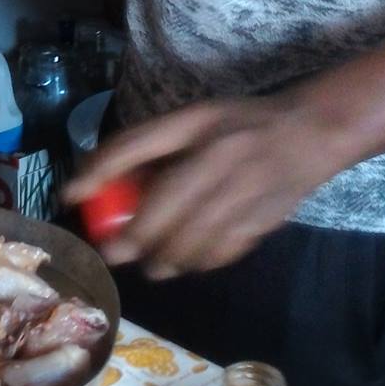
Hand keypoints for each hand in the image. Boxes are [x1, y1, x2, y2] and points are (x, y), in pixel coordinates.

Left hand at [64, 96, 349, 277]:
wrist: (312, 131)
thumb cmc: (241, 124)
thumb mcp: (196, 120)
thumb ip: (156, 148)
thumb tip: (103, 184)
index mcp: (196, 121)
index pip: (137, 144)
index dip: (100, 170)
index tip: (72, 194)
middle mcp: (220, 152)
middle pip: (166, 203)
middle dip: (134, 235)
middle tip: (115, 253)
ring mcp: (245, 187)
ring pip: (194, 236)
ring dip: (165, 257)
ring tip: (152, 265)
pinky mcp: (264, 217)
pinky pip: (222, 250)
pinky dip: (200, 262)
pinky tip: (188, 262)